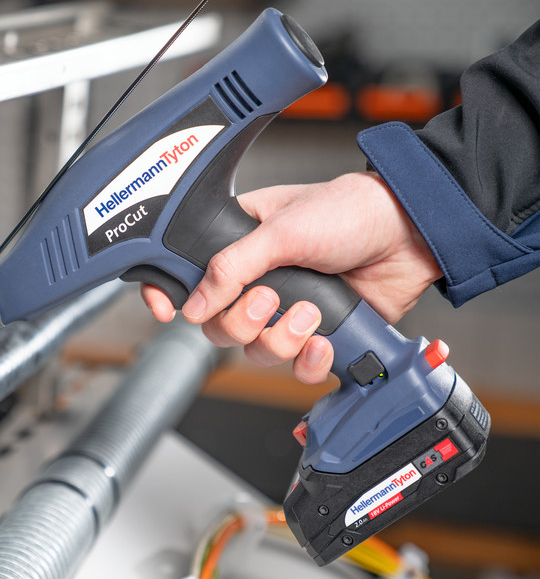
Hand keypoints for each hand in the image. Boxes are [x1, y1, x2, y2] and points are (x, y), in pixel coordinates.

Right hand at [142, 171, 442, 383]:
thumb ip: (232, 266)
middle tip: (269, 298)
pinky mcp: (318, 334)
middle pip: (219, 327)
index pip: (188, 277)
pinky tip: (323, 339)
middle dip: (242, 322)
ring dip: (281, 338)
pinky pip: (297, 367)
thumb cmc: (348, 211)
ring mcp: (287, 310)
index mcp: (237, 245)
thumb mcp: (281, 229)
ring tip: (311, 311)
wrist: (409, 233)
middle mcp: (257, 281)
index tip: (170, 311)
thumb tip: (196, 303)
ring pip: (256, 351)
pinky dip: (308, 360)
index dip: (170, 296)